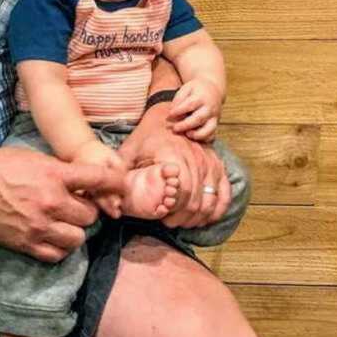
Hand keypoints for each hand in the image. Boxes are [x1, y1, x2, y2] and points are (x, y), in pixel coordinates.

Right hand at [0, 147, 126, 262]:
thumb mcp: (32, 158)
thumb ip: (59, 170)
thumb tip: (82, 180)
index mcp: (53, 174)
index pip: (97, 179)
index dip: (115, 183)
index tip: (122, 186)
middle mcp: (50, 201)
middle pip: (90, 215)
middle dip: (86, 211)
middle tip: (75, 206)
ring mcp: (39, 226)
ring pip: (78, 238)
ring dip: (74, 231)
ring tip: (63, 223)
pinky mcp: (27, 244)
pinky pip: (58, 254)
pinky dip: (59, 247)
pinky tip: (52, 236)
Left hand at [119, 103, 230, 229]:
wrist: (167, 114)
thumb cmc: (146, 136)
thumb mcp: (129, 149)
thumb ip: (121, 171)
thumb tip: (112, 193)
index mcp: (174, 155)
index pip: (181, 191)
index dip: (173, 208)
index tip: (162, 214)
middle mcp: (196, 159)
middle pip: (196, 200)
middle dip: (183, 217)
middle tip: (169, 222)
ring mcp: (209, 162)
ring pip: (210, 200)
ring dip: (198, 216)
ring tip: (183, 222)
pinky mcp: (218, 164)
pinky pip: (224, 193)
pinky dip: (217, 208)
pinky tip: (206, 218)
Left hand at [167, 77, 222, 141]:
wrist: (214, 89)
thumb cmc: (196, 90)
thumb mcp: (186, 88)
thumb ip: (179, 99)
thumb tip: (172, 113)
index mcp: (201, 97)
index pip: (190, 104)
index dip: (179, 111)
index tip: (169, 115)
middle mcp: (209, 108)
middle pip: (199, 118)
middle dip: (186, 125)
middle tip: (174, 128)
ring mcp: (214, 117)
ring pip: (209, 129)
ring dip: (197, 134)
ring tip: (187, 134)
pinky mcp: (215, 124)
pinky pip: (212, 135)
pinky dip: (204, 139)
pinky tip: (194, 137)